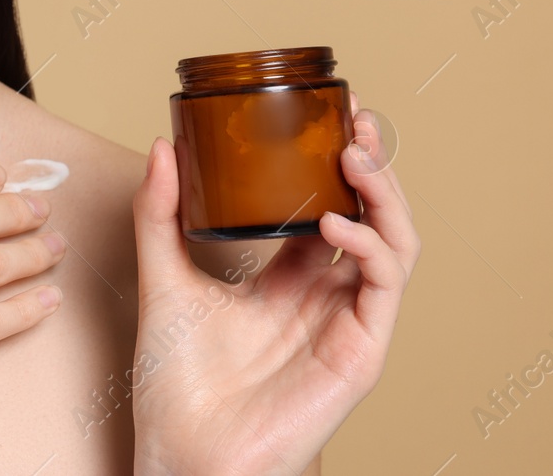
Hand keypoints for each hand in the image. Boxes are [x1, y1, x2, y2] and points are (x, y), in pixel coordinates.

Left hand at [130, 92, 419, 474]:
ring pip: (393, 244)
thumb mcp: (162, 278)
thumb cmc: (175, 382)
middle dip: (370, 164)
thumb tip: (161, 145)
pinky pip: (382, 289)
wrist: (181, 451)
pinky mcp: (358, 353)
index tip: (327, 110)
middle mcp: (322, 296)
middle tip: (354, 117)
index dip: (333, 160)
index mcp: (285, 278)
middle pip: (370, 217)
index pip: (326, 205)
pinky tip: (333, 221)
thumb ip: (159, 215)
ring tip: (352, 155)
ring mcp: (344, 323)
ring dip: (382, 195)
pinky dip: (367, 246)